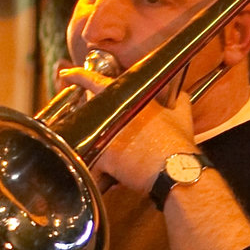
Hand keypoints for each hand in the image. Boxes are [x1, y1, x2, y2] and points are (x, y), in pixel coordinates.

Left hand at [58, 67, 196, 194]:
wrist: (175, 169)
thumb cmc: (178, 142)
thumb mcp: (182, 114)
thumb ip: (178, 100)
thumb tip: (179, 95)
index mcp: (129, 100)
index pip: (96, 81)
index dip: (78, 75)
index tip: (67, 74)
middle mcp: (113, 115)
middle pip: (91, 113)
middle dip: (97, 121)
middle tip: (112, 131)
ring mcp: (106, 137)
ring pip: (91, 138)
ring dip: (100, 145)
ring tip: (120, 155)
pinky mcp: (104, 158)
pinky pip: (96, 164)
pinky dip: (103, 170)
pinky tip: (116, 175)